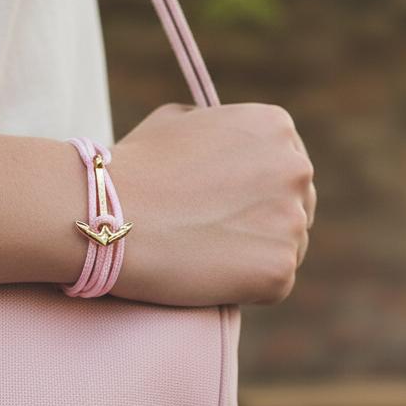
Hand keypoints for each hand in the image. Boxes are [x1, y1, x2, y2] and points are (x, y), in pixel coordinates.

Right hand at [108, 103, 315, 306]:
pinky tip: (210, 276)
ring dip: (259, 253)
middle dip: (265, 220)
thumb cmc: (133, 167)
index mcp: (276, 126)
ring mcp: (293, 221)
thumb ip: (219, 127)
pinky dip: (248, 286)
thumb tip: (233, 145)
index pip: (287, 164)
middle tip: (218, 233)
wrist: (107, 215)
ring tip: (209, 254)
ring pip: (291, 246)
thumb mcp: (178, 120)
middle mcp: (296, 168)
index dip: (256, 188)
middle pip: (298, 204)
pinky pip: (275, 282)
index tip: (227, 203)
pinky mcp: (281, 269)